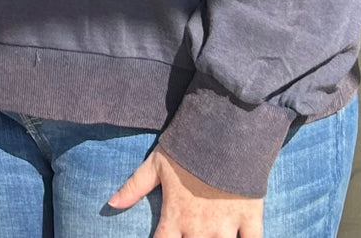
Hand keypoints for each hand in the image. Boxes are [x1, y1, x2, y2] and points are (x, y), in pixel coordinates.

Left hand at [108, 147, 262, 237]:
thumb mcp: (155, 165)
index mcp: (176, 216)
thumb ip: (133, 187)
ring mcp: (226, 226)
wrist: (223, 133)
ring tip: (211, 237)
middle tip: (191, 233)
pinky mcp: (250, 220)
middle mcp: (200, 228)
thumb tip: (110, 204)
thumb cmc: (186, 148)